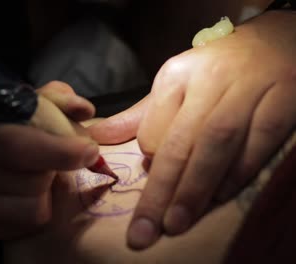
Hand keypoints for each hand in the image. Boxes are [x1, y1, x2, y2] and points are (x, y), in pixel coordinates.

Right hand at [0, 81, 97, 239]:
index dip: (58, 149)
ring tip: (36, 177)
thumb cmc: (9, 127)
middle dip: (54, 170)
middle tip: (55, 161)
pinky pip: (26, 227)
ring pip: (33, 207)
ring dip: (47, 192)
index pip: (15, 145)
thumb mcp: (31, 104)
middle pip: (30, 180)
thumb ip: (59, 100)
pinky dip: (37, 211)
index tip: (90, 151)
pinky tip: (26, 195)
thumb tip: (84, 109)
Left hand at [90, 11, 295, 248]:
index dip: (149, 157)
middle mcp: (209, 80)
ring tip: (176, 223)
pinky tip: (219, 198)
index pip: (154, 126)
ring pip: (217, 143)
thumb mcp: (173, 84)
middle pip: (181, 141)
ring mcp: (248, 90)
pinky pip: (258, 143)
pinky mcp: (282, 101)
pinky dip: (237, 174)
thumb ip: (138, 116)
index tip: (147, 179)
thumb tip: (97, 137)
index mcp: (176, 76)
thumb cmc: (213, 71)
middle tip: (145, 230)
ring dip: (196, 187)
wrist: (272, 42)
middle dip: (161, 188)